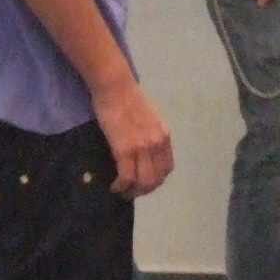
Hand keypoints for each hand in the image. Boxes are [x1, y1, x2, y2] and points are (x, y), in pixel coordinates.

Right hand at [93, 76, 174, 197]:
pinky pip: (126, 178)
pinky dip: (120, 187)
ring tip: (121, 191)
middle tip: (130, 191)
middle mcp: (158, 144)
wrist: (115, 87)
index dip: (155, 180)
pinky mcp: (126, 150)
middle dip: (143, 190)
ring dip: (132, 192)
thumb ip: (149, 136)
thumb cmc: (126, 99)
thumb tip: (142, 153)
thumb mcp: (148, 119)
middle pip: (156, 179)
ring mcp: (143, 148)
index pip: (166, 168)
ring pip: (144, 183)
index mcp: (164, 136)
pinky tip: (114, 186)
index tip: (142, 182)